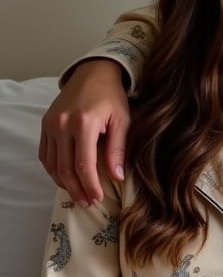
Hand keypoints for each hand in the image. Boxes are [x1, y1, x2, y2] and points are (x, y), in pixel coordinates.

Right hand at [38, 59, 129, 204]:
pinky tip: (65, 179)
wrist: (93, 73)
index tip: (98, 198)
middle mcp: (62, 124)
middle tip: (87, 203)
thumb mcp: (122, 121)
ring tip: (78, 195)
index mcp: (83, 124)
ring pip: (52, 164)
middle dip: (76, 190)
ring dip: (63, 183)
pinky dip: (53, 170)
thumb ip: (118, 149)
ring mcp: (50, 124)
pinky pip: (45, 154)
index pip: (83, 165)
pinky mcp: (45, 124)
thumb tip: (117, 177)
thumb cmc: (112, 97)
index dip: (90, 185)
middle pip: (65, 168)